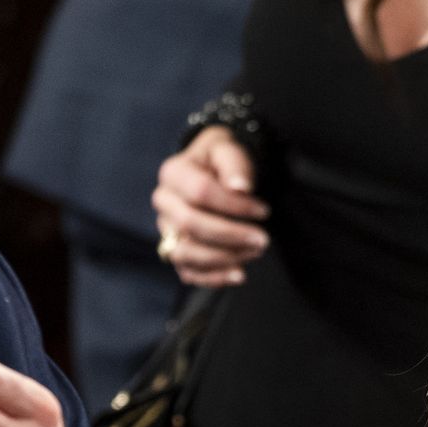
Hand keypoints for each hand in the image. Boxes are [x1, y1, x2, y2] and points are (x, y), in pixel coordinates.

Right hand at [153, 125, 270, 286]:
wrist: (211, 171)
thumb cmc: (221, 160)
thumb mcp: (229, 148)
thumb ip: (235, 164)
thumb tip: (241, 188)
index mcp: (173, 173)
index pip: (200, 192)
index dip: (234, 206)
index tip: (263, 211)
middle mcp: (163, 202)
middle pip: (190, 225)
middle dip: (230, 235)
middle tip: (263, 239)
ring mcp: (166, 230)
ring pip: (186, 253)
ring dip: (223, 258)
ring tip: (253, 253)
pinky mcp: (174, 251)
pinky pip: (187, 272)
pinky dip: (213, 278)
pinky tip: (238, 274)